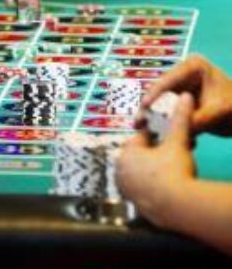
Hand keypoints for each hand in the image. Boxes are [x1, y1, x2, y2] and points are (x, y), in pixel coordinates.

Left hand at [117, 93, 197, 228]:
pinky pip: (143, 190)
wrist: (175, 206)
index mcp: (126, 153)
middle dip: (155, 155)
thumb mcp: (178, 142)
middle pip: (140, 157)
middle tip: (173, 157)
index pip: (141, 139)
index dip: (157, 138)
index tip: (169, 140)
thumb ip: (179, 119)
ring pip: (140, 174)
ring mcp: (125, 189)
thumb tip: (184, 97)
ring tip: (170, 173)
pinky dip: (153, 187)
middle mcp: (119, 171)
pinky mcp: (133, 204)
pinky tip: (166, 188)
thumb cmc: (173, 170)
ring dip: (153, 171)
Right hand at [136, 55, 231, 136]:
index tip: (143, 107)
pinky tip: (154, 133)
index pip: (168, 80)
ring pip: (159, 102)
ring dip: (152, 117)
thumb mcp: (217, 113)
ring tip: (141, 130)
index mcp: (193, 66)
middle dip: (149, 109)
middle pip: (160, 91)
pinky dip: (162, 122)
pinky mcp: (178, 100)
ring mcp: (179, 85)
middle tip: (137, 123)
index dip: (154, 94)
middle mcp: (182, 73)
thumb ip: (194, 120)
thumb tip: (171, 129)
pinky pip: (165, 110)